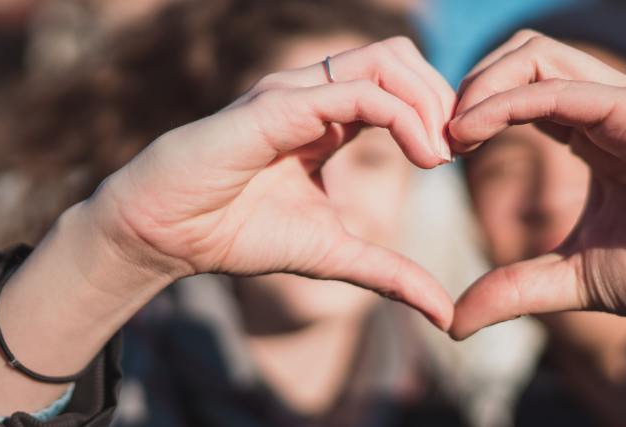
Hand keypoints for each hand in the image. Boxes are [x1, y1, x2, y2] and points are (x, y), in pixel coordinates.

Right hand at [83, 36, 456, 328]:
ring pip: (385, 60)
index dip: (439, 112)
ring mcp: (295, 93)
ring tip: (440, 153)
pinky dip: (402, 116)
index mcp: (329, 117)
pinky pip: (356, 92)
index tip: (459, 158)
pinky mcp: (278, 106)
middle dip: (442, 97)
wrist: (165, 235)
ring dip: (428, 101)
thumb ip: (390, 274)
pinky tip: (421, 156)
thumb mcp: (333, 255)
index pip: (401, 84)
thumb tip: (445, 314)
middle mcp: (314, 93)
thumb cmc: (236, 234)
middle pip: (401, 57)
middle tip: (460, 149)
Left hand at [447, 31, 625, 338]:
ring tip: (448, 133)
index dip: (468, 112)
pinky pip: (565, 89)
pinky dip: (511, 99)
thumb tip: (454, 320)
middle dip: (466, 85)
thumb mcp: (580, 279)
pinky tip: (474, 131)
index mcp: (591, 135)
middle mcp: (605, 110)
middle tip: (433, 138)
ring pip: (537, 55)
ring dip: (479, 84)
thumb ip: (519, 287)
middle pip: (520, 56)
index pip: (515, 92)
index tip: (432, 155)